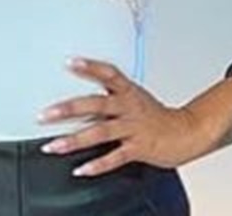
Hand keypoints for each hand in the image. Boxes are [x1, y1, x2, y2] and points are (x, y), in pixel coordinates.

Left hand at [37, 58, 208, 176]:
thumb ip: (110, 94)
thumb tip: (82, 95)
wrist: (186, 132)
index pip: (109, 73)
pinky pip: (115, 157)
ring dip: (74, 140)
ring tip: (54, 146)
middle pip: (96, 104)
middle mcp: (129, 107)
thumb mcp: (134, 96)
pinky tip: (81, 169)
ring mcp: (133, 128)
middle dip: (68, 109)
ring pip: (100, 132)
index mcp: (128, 91)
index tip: (70, 62)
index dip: (90, 67)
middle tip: (45, 114)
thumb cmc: (155, 115)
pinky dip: (97, 164)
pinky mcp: (138, 148)